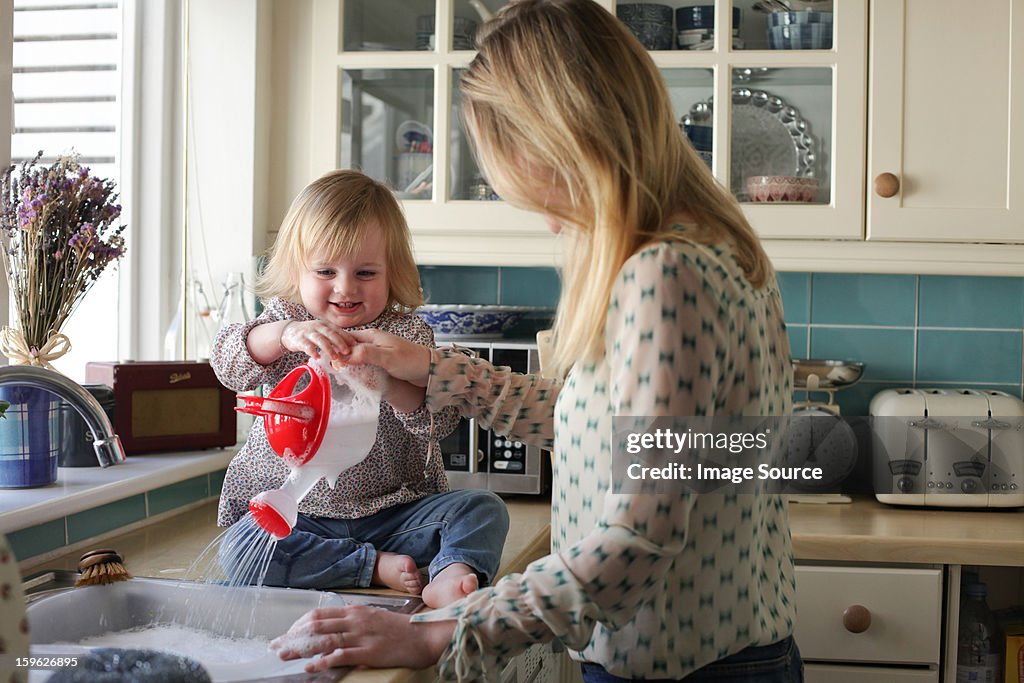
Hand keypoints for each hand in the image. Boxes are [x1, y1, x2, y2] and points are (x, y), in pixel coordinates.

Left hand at [270, 606, 452, 672]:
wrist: (423, 635)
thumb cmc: (400, 628)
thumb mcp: (373, 617)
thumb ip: (353, 619)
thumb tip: (332, 626)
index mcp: (355, 610)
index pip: (319, 615)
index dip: (298, 625)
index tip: (286, 635)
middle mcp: (355, 620)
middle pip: (315, 626)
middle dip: (292, 637)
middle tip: (276, 646)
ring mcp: (361, 635)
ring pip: (323, 640)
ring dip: (300, 649)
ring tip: (284, 656)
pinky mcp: (368, 651)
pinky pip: (340, 656)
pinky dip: (322, 661)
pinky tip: (310, 666)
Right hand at [280, 320, 356, 362]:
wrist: (289, 331)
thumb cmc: (310, 334)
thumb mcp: (322, 332)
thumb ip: (333, 336)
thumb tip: (351, 345)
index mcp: (325, 325)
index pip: (338, 330)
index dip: (347, 337)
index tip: (355, 345)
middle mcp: (317, 327)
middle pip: (330, 334)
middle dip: (340, 342)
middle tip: (347, 351)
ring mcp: (308, 333)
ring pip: (320, 339)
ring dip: (328, 348)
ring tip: (335, 357)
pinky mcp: (299, 340)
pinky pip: (306, 345)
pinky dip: (312, 351)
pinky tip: (317, 357)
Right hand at [337, 328, 430, 386]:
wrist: (429, 369)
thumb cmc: (412, 361)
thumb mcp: (388, 358)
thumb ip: (367, 354)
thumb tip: (344, 355)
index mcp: (372, 336)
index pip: (346, 338)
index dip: (336, 348)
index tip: (330, 361)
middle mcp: (372, 341)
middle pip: (348, 346)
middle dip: (339, 356)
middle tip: (333, 369)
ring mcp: (376, 350)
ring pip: (355, 355)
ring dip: (348, 363)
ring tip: (340, 373)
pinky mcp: (380, 360)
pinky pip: (363, 362)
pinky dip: (357, 368)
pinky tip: (354, 376)